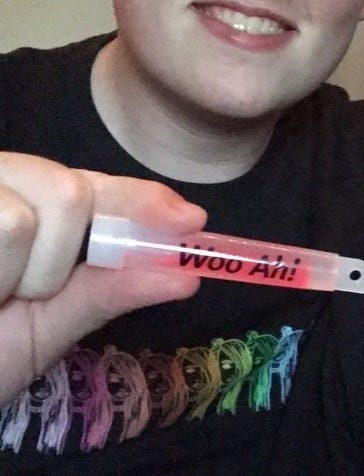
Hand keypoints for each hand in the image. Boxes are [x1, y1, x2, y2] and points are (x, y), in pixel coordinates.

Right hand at [0, 152, 205, 404]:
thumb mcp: (43, 330)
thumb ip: (109, 294)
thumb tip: (188, 276)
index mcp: (33, 208)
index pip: (98, 188)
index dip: (144, 199)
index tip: (192, 221)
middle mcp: (3, 186)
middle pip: (69, 192)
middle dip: (57, 258)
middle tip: (17, 294)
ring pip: (25, 217)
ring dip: (14, 276)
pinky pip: (2, 226)